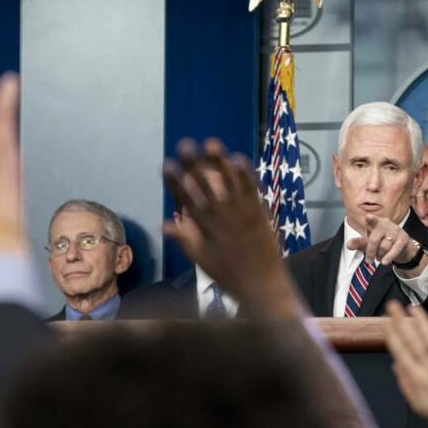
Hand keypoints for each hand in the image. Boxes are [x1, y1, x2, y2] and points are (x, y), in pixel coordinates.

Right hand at [163, 138, 301, 317]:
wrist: (262, 285)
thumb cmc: (229, 275)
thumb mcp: (202, 260)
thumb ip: (185, 239)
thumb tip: (164, 224)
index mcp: (205, 230)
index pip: (186, 200)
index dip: (175, 181)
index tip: (166, 164)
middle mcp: (222, 218)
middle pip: (206, 186)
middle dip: (194, 164)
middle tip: (184, 144)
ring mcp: (243, 214)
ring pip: (230, 184)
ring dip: (220, 162)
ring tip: (210, 142)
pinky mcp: (260, 213)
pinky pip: (252, 189)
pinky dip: (245, 174)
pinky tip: (239, 157)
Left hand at [346, 215, 427, 269]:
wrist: (401, 247)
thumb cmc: (381, 242)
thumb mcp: (368, 242)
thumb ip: (358, 243)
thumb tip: (348, 245)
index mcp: (375, 223)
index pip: (372, 220)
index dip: (370, 219)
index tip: (368, 217)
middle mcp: (386, 224)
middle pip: (374, 240)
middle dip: (370, 252)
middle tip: (368, 261)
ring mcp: (395, 230)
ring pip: (384, 247)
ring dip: (380, 255)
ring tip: (379, 257)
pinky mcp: (403, 238)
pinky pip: (394, 250)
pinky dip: (388, 257)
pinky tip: (384, 262)